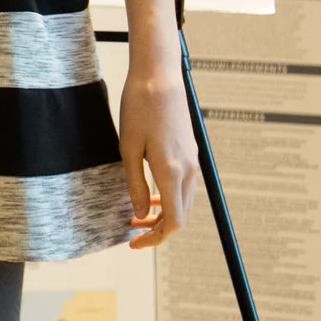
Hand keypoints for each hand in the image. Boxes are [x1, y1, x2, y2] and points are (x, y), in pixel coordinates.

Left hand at [119, 58, 200, 248]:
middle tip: (131, 230)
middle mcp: (188, 170)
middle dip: (158, 228)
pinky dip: (168, 197)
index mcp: (172, 172)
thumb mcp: (128, 148)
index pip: (174, 221)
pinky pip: (184, 185)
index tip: (134, 242)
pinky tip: (150, 194)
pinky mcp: (191, 152)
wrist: (159, 78)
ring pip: (183, 201)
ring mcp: (193, 161)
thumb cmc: (139, 109)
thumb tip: (138, 213)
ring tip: (137, 214)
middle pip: (181, 215)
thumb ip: (134, 184)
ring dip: (163, 213)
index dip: (155, 238)